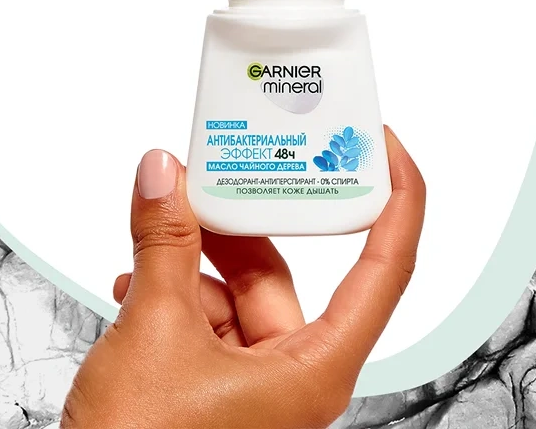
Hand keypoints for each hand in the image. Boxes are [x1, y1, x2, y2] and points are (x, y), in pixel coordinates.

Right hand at [61, 127, 424, 428]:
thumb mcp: (153, 330)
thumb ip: (164, 244)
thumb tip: (163, 175)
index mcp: (315, 368)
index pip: (387, 268)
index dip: (398, 197)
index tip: (384, 144)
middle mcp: (294, 376)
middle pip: (283, 272)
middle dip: (240, 221)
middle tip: (217, 174)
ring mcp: (252, 385)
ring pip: (237, 295)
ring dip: (194, 257)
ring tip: (161, 222)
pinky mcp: (214, 391)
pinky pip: (206, 321)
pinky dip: (174, 293)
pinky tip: (137, 276)